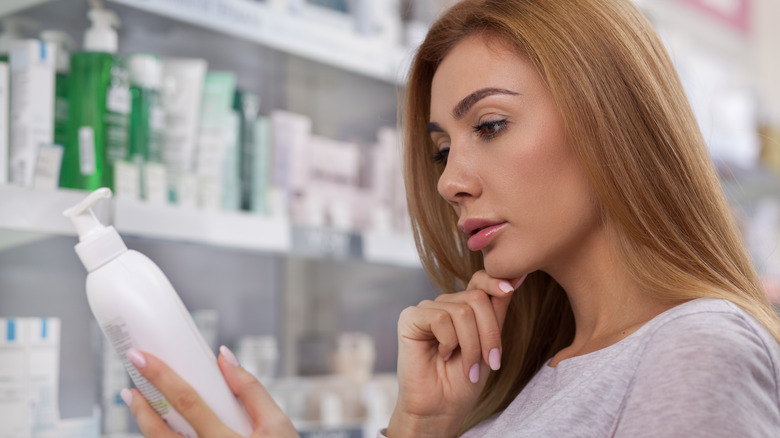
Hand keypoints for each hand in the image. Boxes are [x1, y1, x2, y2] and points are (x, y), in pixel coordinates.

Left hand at [122, 346, 297, 437]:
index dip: (162, 377)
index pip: (187, 401)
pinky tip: (159, 425)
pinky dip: (161, 437)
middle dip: (142, 405)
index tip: (142, 358)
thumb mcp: (277, 423)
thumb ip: (251, 389)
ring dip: (144, 423)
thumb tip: (224, 358)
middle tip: (131, 383)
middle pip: (161, 432)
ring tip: (137, 401)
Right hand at [387, 270, 526, 436]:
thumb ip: (496, 310)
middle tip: (490, 362)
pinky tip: (442, 355)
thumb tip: (515, 277)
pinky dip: (449, 342)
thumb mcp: (489, 342)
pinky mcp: (410, 319)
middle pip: (477, 298)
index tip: (510, 289)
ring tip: (466, 367)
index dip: (496, 281)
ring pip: (462, 312)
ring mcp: (426, 309)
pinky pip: (440, 319)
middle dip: (489, 334)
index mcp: (463, 306)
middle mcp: (444, 303)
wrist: (442, 407)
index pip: (480, 280)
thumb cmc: (464, 379)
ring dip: (471, 346)